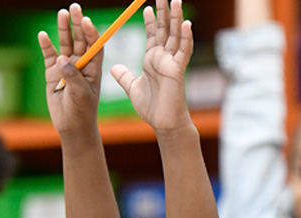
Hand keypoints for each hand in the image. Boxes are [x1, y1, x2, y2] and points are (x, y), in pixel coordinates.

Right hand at [38, 3, 102, 136]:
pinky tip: (43, 35)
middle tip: (74, 8)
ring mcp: (66, 67)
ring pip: (65, 44)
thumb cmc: (82, 111)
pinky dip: (46, 45)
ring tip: (62, 14)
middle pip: (79, 39)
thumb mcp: (81, 93)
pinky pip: (49, 55)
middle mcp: (80, 64)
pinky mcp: (52, 73)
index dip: (91, 33)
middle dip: (77, 24)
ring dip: (64, 29)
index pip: (94, 45)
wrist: (71, 126)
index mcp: (93, 68)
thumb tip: (61, 59)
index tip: (86, 22)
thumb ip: (73, 76)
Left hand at [111, 0, 193, 133]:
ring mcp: (171, 63)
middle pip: (164, 29)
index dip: (150, 21)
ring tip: (175, 0)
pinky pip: (184, 51)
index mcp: (152, 60)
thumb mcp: (132, 88)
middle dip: (163, 12)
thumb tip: (114, 67)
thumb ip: (124, 76)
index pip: (152, 35)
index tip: (146, 7)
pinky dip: (186, 38)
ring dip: (176, 18)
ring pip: (175, 35)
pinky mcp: (178, 71)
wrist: (162, 122)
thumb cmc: (150, 108)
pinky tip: (186, 23)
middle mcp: (163, 58)